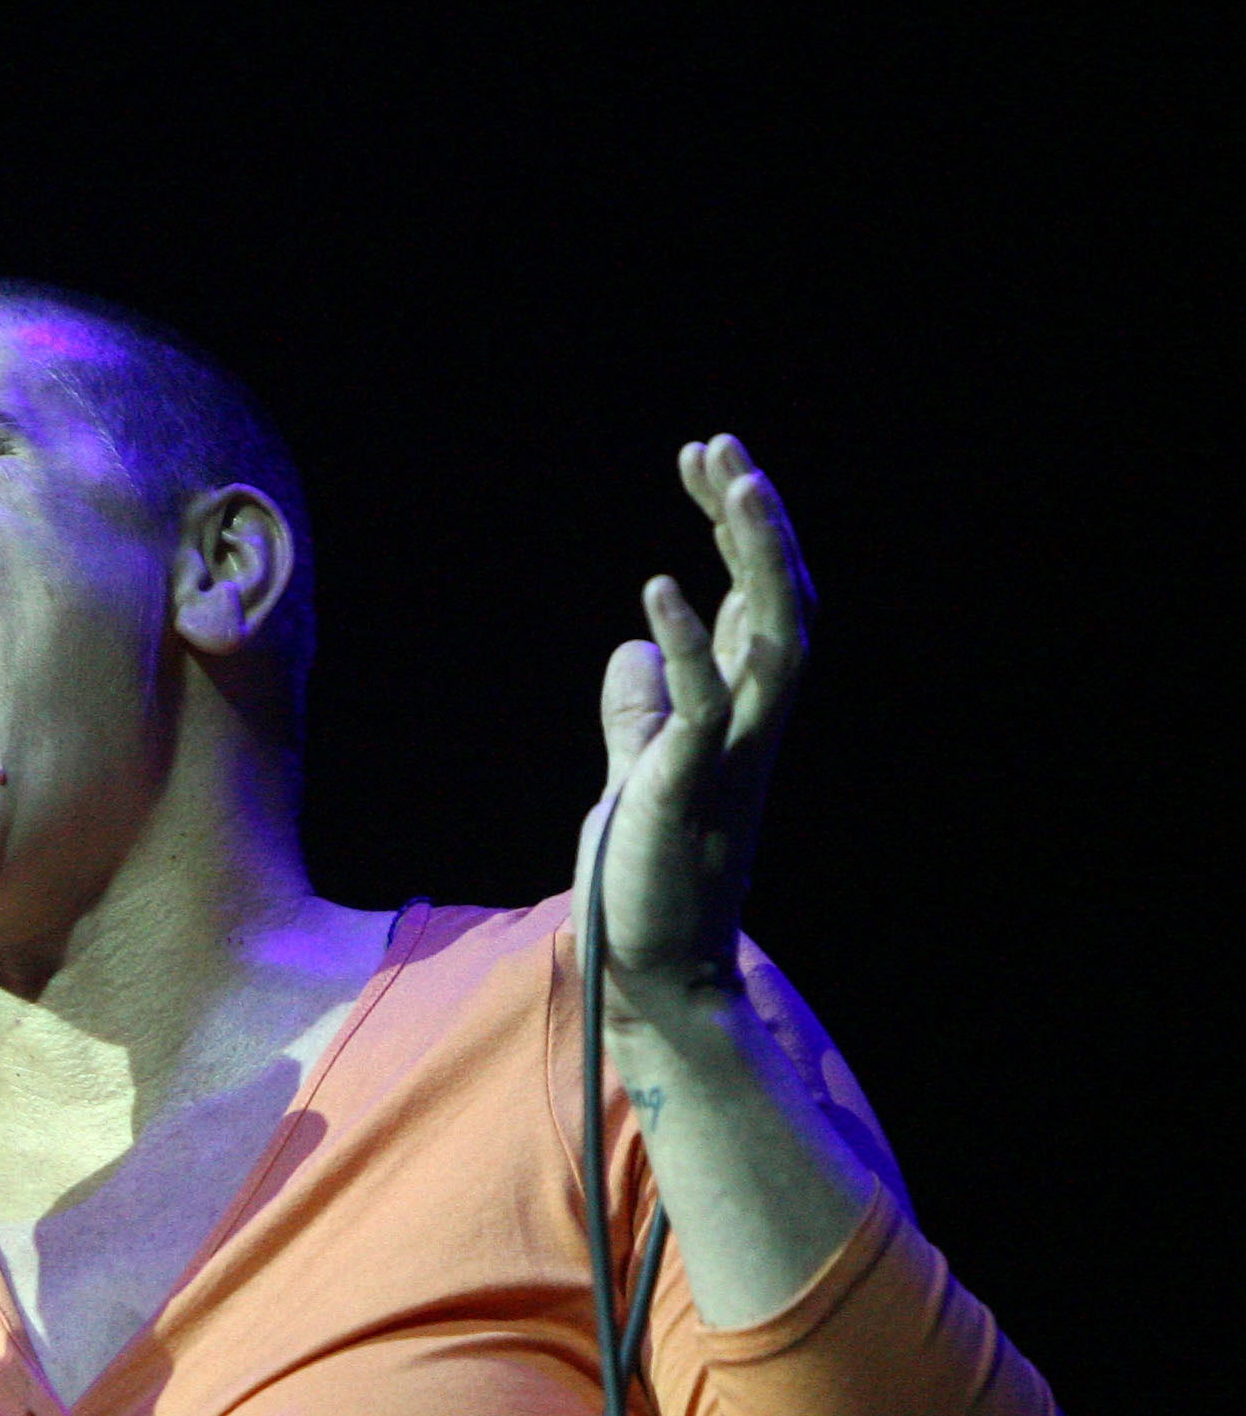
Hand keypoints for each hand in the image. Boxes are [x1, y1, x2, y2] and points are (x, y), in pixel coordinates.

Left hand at [578, 434, 815, 1029]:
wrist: (653, 968)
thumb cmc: (644, 878)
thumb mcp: (635, 775)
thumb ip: (642, 715)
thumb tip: (632, 651)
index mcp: (739, 716)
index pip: (753, 598)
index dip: (736, 526)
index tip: (705, 460)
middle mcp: (752, 726)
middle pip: (781, 600)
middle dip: (756, 520)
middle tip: (720, 447)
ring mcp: (731, 756)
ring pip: (774, 638)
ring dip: (755, 558)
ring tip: (728, 482)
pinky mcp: (690, 790)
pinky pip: (705, 706)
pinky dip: (687, 644)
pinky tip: (656, 589)